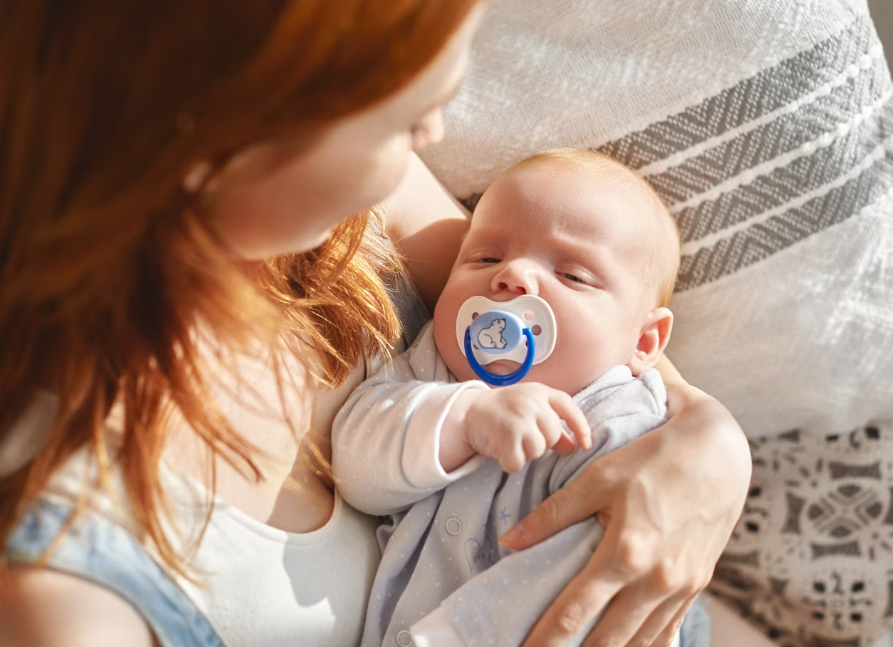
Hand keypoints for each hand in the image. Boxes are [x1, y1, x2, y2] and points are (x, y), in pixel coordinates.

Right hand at [454, 383, 591, 472]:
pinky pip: (519, 462)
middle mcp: (531, 402)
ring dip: (524, 453)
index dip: (581, 427)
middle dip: (540, 443)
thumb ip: (552, 424)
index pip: (568, 407)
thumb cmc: (502, 411)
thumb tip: (573, 446)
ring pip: (537, 451)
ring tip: (508, 440)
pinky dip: (510, 462)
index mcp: (540, 392)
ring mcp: (519, 419)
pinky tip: (500, 450)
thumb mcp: (529, 410)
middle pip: (552, 436)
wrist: (467, 412)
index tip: (586, 445)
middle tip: (520, 436)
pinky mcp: (506, 436)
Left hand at [501, 378, 751, 646]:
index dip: (546, 637)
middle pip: (607, 639)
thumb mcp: (597, 478)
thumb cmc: (652, 459)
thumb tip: (510, 541)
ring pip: (639, 642)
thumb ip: (552, 515)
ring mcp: (680, 587)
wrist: (718, 454)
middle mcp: (656, 579)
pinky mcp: (696, 586)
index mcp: (625, 552)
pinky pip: (666, 630)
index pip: (574, 610)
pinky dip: (643, 645)